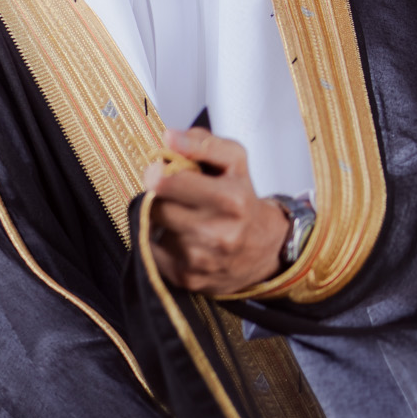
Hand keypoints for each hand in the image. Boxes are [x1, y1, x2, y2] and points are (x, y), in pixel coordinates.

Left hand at [141, 127, 289, 293]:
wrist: (265, 249)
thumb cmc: (243, 200)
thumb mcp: (234, 161)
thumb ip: (202, 143)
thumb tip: (169, 138)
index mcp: (230, 200)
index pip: (167, 182)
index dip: (157, 174)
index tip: (160, 171)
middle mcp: (216, 233)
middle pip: (157, 207)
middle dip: (160, 198)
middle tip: (174, 195)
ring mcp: (200, 259)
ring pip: (153, 229)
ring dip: (161, 220)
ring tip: (182, 217)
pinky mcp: (187, 278)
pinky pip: (151, 253)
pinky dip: (159, 242)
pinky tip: (179, 238)